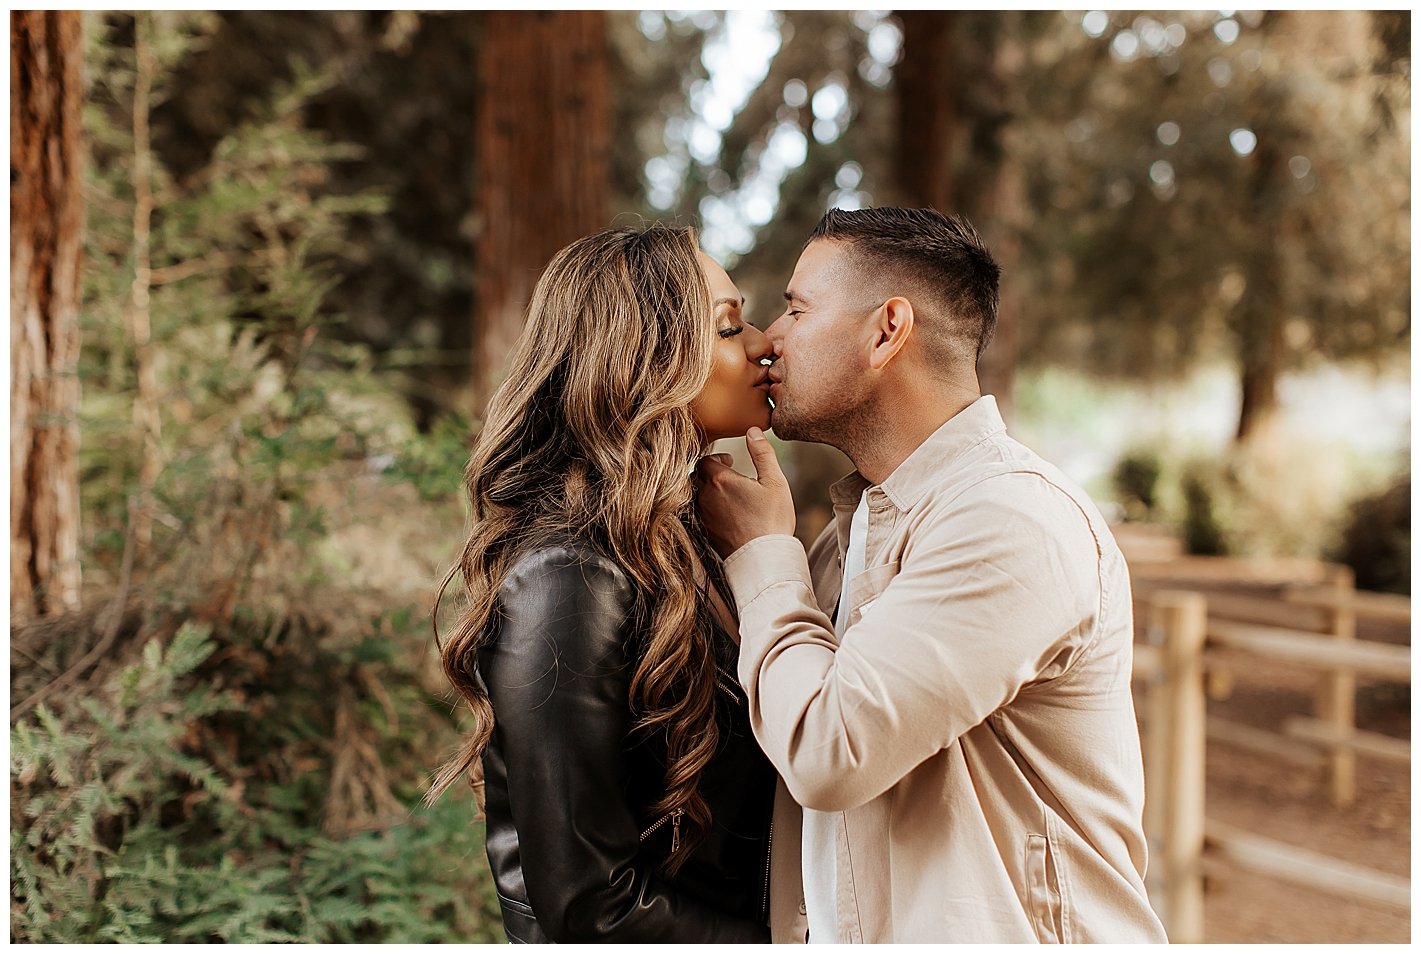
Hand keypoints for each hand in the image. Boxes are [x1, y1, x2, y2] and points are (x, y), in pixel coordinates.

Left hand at [695, 427, 796, 557]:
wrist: (763, 559)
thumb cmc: (772, 519)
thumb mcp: (774, 481)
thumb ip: (762, 453)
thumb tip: (752, 430)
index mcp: (719, 480)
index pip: (705, 460)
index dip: (717, 457)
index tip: (730, 461)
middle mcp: (705, 497)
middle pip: (697, 477)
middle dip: (710, 472)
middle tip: (728, 474)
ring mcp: (702, 516)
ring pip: (696, 496)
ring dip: (708, 491)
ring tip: (727, 493)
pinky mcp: (704, 532)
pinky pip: (699, 513)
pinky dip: (708, 508)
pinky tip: (726, 512)